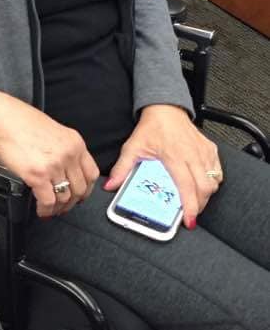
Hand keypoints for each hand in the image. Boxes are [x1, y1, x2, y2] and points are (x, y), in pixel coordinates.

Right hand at [0, 89, 99, 217]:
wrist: (0, 118)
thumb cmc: (19, 121)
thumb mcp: (53, 131)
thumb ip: (63, 149)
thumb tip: (64, 168)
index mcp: (74, 142)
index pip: (91, 174)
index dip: (86, 189)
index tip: (80, 195)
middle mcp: (68, 154)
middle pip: (80, 189)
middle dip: (72, 202)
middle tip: (64, 206)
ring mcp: (54, 166)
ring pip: (65, 198)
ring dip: (58, 208)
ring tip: (51, 210)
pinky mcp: (37, 175)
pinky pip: (48, 201)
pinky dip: (46, 210)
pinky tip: (41, 210)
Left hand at [104, 104, 221, 227]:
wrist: (165, 108)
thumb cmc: (151, 128)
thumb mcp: (132, 147)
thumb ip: (122, 168)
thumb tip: (111, 185)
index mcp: (174, 156)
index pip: (187, 186)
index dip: (190, 207)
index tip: (189, 221)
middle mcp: (192, 155)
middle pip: (205, 188)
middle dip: (199, 205)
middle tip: (189, 213)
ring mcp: (203, 152)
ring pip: (214, 182)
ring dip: (206, 195)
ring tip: (194, 200)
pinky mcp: (211, 149)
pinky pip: (218, 171)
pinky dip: (213, 182)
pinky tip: (201, 184)